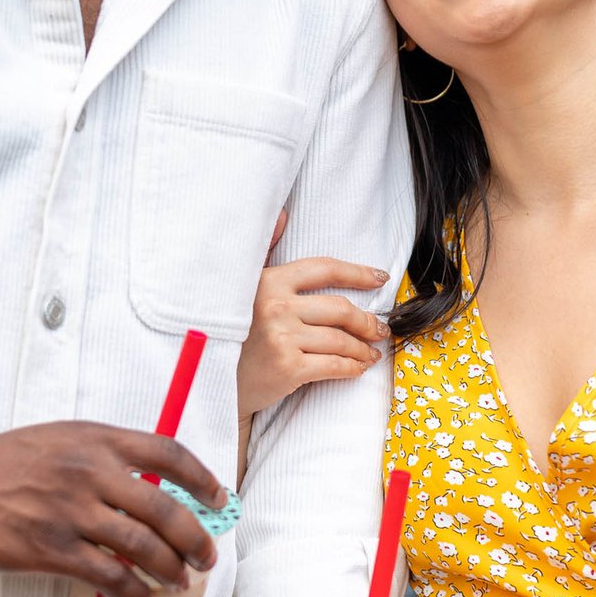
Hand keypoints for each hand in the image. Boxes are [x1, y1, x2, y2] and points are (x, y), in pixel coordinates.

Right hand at [0, 421, 226, 596]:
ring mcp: (70, 512)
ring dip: (169, 569)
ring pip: (140, 545)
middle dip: (194, 538)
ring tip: (180, 582)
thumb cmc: (7, 459)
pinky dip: (132, 589)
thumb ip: (107, 454)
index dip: (202, 478)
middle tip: (206, 557)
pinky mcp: (48, 548)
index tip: (218, 499)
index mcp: (99, 441)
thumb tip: (154, 482)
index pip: (168, 454)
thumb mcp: (64, 438)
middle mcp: (90, 473)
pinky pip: (105, 574)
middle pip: (164, 508)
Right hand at [238, 214, 389, 424]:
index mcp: (270, 281)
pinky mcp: (287, 368)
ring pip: (341, 340)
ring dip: (363, 348)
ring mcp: (282, 337)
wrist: (214, 381)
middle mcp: (276, 306)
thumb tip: (282, 215)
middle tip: (379, 329)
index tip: (381, 279)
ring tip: (371, 352)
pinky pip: (334, 365)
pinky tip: (359, 367)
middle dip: (367, 321)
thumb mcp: (245, 288)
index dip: (358, 273)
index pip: (326, 269)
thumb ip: (266, 251)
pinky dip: (353, 368)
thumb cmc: (236, 335)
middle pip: (340, 309)